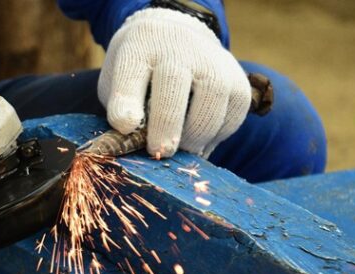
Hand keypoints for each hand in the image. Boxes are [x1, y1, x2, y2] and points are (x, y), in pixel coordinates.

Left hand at [99, 8, 251, 157]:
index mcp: (138, 48)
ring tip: (181, 151)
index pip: (130, 72)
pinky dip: (216, 137)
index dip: (126, 102)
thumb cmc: (140, 73)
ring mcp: (212, 61)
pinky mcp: (237, 79)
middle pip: (174, 85)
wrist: (177, 39)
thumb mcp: (117, 81)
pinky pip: (232, 115)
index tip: (126, 126)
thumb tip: (129, 146)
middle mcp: (176, 48)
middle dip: (166, 125)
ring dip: (194, 136)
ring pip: (210, 101)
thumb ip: (120, 111)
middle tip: (159, 152)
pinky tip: (199, 141)